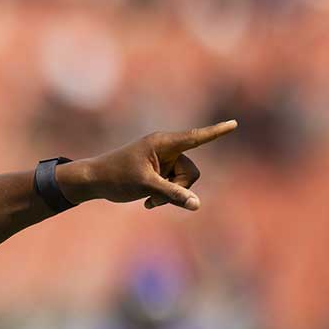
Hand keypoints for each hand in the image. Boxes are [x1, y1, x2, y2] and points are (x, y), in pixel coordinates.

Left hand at [56, 120, 236, 210]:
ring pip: (183, 182)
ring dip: (169, 195)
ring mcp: (163, 161)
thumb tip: (196, 205)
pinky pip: (174, 186)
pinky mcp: (159, 172)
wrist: (94, 181)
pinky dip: (164, 196)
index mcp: (162, 143)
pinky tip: (147, 202)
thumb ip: (173, 194)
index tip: (234, 123)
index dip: (216, 132)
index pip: (195, 137)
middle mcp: (165, 149)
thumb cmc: (116, 178)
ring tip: (149, 201)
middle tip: (156, 196)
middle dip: (179, 188)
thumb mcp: (146, 187)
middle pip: (190, 171)